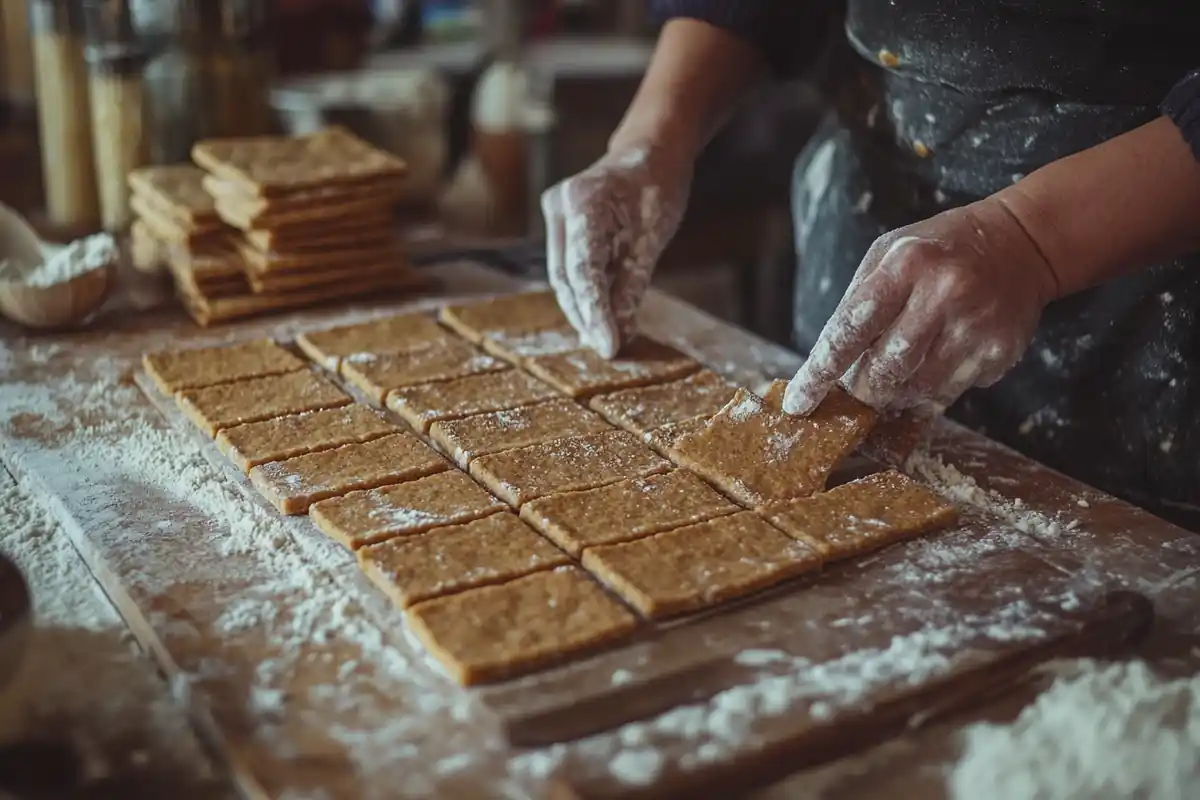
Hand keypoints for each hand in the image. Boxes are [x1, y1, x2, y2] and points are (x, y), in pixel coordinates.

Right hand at [542, 144, 691, 357]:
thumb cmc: (657, 188)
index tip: (609, 346)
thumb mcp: (653, 237)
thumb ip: (632, 285)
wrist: (650, 154)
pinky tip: (600, 318)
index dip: (595, 313)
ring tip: (605, 339)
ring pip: (564, 276)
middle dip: (586, 316)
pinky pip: (570, 267)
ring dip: (583, 309)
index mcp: (582, 202)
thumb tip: (620, 333)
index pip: (583, 271)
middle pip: (567, 277)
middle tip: (608, 348)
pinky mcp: (561, 226)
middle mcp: (559, 206)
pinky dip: (586, 293)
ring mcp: (556, 216)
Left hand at [783, 198, 1060, 414]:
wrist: (1020, 243)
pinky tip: (936, 360)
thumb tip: (828, 370)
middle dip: (861, 388)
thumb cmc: (938, 251)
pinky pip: (947, 394)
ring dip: (894, 393)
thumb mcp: (889, 256)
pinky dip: (928, 390)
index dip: (819, 373)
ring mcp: (975, 327)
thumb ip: (857, 305)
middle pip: (881, 371)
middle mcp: (942, 295)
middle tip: (858, 385)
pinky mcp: (998, 353)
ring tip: (897, 371)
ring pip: (914, 391)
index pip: (848, 331)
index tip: (799, 403)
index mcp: (905, 265)